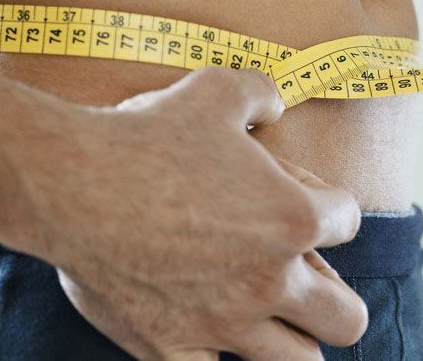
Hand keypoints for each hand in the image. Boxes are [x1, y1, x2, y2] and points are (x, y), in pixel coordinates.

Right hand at [15, 67, 367, 358]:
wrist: (73, 183)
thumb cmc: (149, 133)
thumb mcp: (217, 89)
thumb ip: (260, 93)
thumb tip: (275, 102)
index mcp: (293, 218)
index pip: (348, 220)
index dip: (330, 205)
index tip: (303, 198)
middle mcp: (270, 281)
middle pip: (347, 319)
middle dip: (335, 297)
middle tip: (307, 277)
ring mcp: (223, 324)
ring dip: (294, 338)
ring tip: (271, 316)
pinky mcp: (172, 348)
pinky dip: (216, 359)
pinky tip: (207, 340)